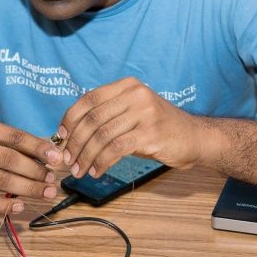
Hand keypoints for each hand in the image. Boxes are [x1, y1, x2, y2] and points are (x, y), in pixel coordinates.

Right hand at [0, 115, 61, 213]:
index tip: (56, 157)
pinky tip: (19, 206)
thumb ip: (11, 140)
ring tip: (46, 192)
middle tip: (51, 178)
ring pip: (1, 181)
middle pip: (10, 160)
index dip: (38, 148)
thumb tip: (46, 153)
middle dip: (35, 171)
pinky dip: (3, 206)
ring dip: (28, 188)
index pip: (15, 137)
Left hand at [58, 77, 205, 177]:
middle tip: (67, 160)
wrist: (195, 137)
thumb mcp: (132, 113)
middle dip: (75, 142)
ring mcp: (144, 112)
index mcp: (127, 85)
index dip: (70, 118)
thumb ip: (107, 117)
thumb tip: (71, 134)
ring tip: (79, 170)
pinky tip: (96, 171)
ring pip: (102, 135)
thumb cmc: (158, 129)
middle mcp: (135, 94)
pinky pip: (116, 149)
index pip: (89, 98)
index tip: (60, 136)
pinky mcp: (151, 133)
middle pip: (92, 118)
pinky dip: (102, 162)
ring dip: (86, 156)